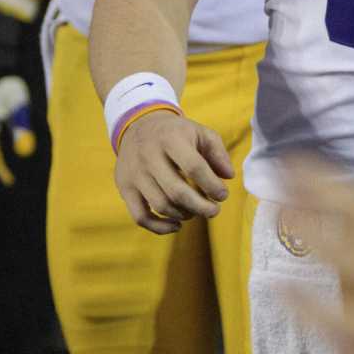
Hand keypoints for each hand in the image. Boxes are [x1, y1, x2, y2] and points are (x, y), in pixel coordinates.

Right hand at [112, 109, 232, 234]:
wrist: (139, 126)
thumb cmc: (177, 133)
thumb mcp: (200, 133)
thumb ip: (218, 153)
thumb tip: (228, 177)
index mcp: (171, 139)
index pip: (194, 167)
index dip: (212, 185)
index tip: (223, 195)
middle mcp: (149, 156)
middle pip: (176, 191)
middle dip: (201, 206)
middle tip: (215, 210)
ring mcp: (134, 174)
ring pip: (160, 205)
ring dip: (184, 214)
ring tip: (197, 211)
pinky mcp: (124, 188)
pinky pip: (140, 216)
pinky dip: (160, 227)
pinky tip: (177, 224)